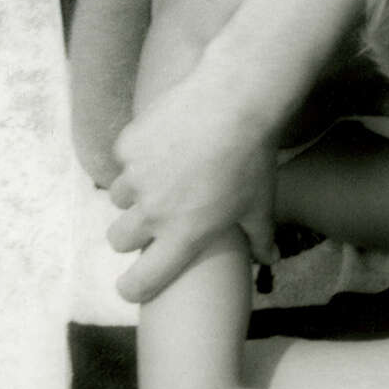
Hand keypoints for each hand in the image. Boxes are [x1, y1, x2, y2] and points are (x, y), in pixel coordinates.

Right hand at [107, 65, 280, 301]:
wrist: (237, 101)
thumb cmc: (253, 159)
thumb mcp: (260, 204)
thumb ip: (260, 238)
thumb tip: (270, 260)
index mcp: (183, 236)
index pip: (141, 281)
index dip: (133, 288)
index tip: (133, 283)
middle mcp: (153, 212)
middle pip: (119, 239)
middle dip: (131, 233)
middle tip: (153, 216)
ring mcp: (136, 177)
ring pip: (118, 197)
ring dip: (134, 192)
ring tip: (163, 174)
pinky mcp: (127, 145)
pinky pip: (122, 159)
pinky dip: (137, 155)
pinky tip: (163, 141)